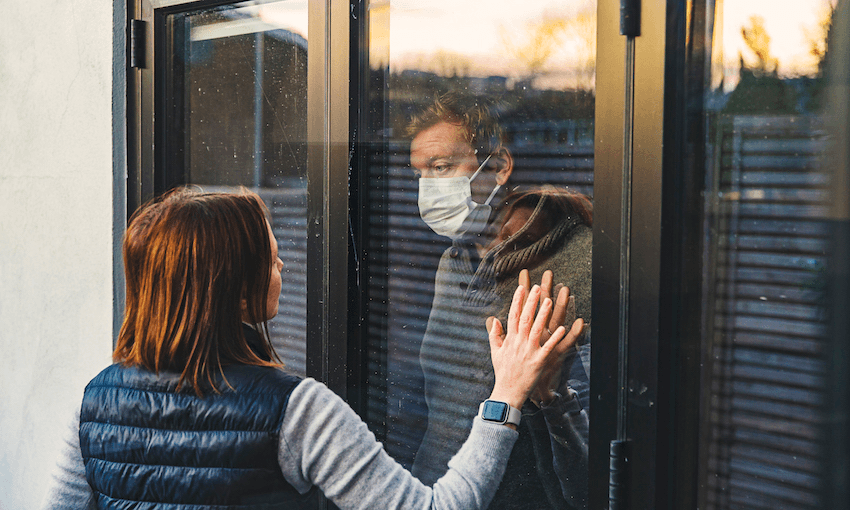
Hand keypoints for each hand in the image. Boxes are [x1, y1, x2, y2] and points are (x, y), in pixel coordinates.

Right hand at [486, 284, 580, 412]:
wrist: (507, 392)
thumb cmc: (503, 372)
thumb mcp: (496, 352)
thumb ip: (495, 335)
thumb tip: (494, 319)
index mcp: (509, 340)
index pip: (513, 315)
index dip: (517, 301)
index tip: (522, 287)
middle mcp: (518, 343)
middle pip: (525, 318)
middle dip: (531, 302)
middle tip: (537, 287)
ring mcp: (528, 352)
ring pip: (536, 329)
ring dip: (543, 315)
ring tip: (549, 301)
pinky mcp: (538, 362)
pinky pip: (548, 348)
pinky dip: (555, 338)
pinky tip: (563, 328)